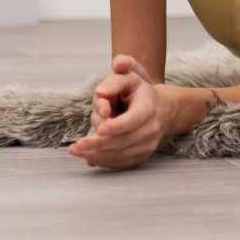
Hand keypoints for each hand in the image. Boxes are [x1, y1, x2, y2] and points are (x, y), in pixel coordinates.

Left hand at [68, 55, 167, 169]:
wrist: (163, 108)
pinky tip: (88, 157)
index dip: (117, 125)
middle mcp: (152, 128)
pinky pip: (121, 163)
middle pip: (123, 141)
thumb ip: (116, 78)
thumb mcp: (130, 76)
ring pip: (121, 155)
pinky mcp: (142, 155)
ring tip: (77, 152)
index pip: (133, 119)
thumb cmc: (140, 91)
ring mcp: (148, 144)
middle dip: (98, 144)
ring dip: (97, 155)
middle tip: (76, 146)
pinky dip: (104, 160)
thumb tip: (101, 91)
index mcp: (149, 107)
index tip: (100, 128)